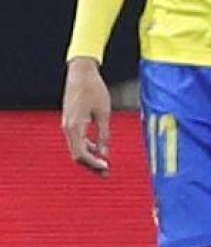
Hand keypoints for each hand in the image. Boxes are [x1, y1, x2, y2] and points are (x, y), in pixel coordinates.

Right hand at [61, 58, 112, 175]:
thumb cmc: (94, 90)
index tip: (107, 168)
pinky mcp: (70, 121)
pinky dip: (87, 146)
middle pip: (77, 154)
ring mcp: (67, 125)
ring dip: (90, 156)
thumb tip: (105, 153)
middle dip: (92, 164)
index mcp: (75, 127)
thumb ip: (104, 134)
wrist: (81, 73)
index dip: (94, 163)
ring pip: (76, 148)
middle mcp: (67, 128)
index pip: (81, 154)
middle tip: (106, 173)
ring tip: (105, 164)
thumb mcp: (104, 113)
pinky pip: (77, 139)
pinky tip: (99, 148)